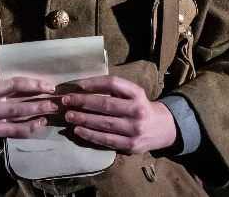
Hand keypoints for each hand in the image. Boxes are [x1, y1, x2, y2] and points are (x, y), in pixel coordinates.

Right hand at [0, 70, 55, 143]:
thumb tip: (19, 72)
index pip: (12, 78)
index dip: (32, 80)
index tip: (48, 82)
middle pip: (16, 89)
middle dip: (37, 90)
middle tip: (54, 91)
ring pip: (17, 110)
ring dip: (37, 109)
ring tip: (52, 108)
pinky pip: (12, 129)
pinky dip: (28, 127)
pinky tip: (40, 123)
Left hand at [60, 75, 176, 153]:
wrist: (162, 128)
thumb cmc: (140, 107)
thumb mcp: (133, 94)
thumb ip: (114, 91)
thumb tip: (82, 88)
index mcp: (137, 93)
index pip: (113, 83)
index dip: (94, 83)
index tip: (78, 85)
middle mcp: (137, 110)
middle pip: (105, 104)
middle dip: (83, 102)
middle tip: (66, 101)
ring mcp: (134, 129)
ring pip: (104, 123)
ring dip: (83, 119)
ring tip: (69, 116)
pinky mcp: (130, 144)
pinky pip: (106, 139)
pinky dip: (90, 135)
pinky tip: (78, 130)